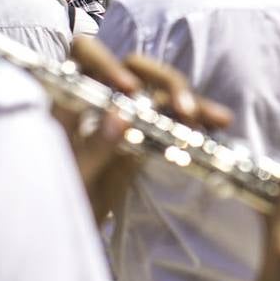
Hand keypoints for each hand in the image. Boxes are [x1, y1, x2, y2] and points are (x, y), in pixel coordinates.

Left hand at [56, 37, 232, 223]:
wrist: (69, 225)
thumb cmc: (59, 192)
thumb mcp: (73, 175)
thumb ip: (94, 146)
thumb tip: (121, 115)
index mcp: (72, 95)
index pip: (85, 56)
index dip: (106, 63)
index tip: (129, 89)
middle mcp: (103, 94)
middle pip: (136, 66)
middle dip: (163, 81)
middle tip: (181, 108)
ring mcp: (130, 111)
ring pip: (162, 90)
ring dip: (188, 99)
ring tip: (217, 117)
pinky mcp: (151, 130)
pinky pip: (176, 116)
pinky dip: (198, 117)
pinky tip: (220, 122)